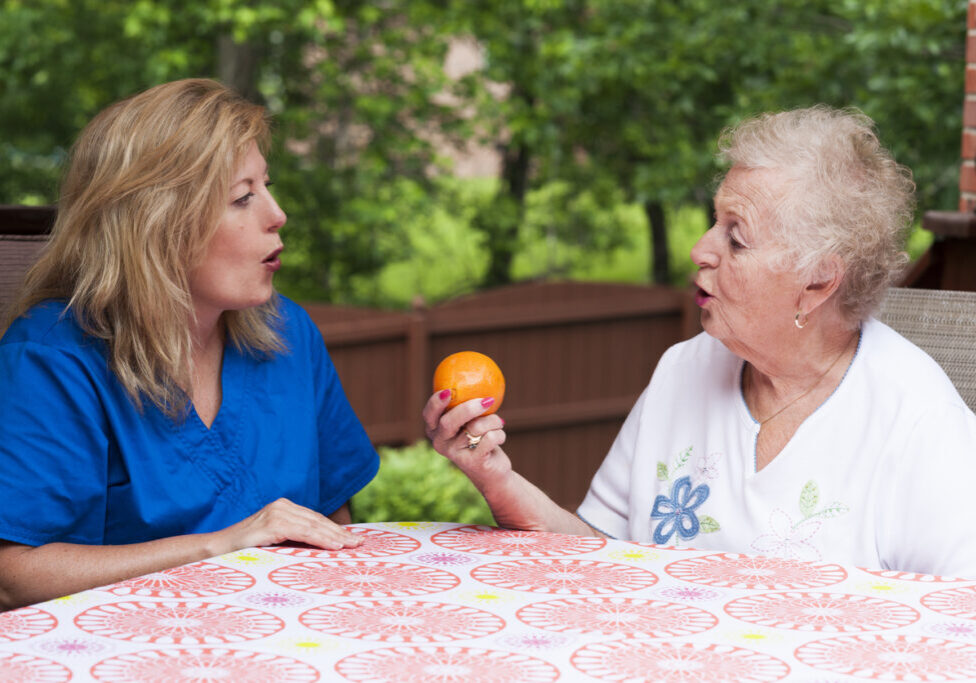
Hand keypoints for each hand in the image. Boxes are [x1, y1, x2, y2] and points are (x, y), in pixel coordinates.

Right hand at [212, 498, 361, 553]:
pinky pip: (301, 531)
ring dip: (335, 536)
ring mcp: (276, 513)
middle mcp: (281, 506)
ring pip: (313, 525)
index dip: (336, 530)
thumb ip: (293, 541)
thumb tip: (321, 551)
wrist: (215, 550)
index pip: (316, 520)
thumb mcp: (274, 543)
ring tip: (352, 546)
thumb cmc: (245, 551)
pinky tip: (333, 546)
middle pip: (318, 521)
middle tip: (360, 544)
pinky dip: (320, 538)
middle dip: (340, 533)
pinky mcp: (271, 524)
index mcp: (283, 509)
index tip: (354, 540)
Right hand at [423, 390, 508, 485]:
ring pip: (476, 427)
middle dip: (469, 408)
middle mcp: (440, 443)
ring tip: (498, 423)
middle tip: (487, 400)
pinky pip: (489, 438)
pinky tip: (500, 438)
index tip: (448, 392)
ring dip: (494, 421)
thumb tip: (478, 377)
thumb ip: (467, 404)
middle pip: (449, 421)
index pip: (429, 415)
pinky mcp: (472, 463)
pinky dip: (500, 434)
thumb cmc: (480, 438)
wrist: (492, 471)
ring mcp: (455, 454)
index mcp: (435, 430)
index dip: (435, 403)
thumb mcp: (471, 421)